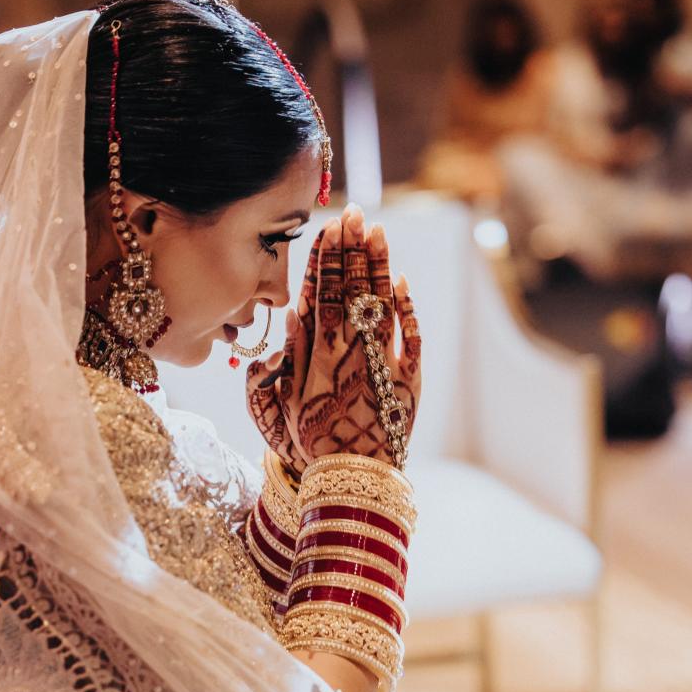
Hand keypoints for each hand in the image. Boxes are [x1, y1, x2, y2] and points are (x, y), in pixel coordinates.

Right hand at [246, 204, 420, 471]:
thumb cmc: (311, 443)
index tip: (328, 227)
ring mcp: (382, 360)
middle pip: (351, 288)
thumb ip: (286, 357)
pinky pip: (410, 335)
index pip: (322, 293)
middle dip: (352, 248)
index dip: (325, 258)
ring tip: (376, 231)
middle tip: (355, 213)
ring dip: (378, 265)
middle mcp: (351, 349)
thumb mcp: (281, 403)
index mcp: (318, 353)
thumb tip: (294, 312)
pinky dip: (406, 307)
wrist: (352, 478)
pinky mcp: (409, 378)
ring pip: (380, 302)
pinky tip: (401, 281)